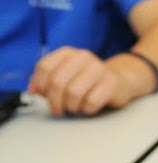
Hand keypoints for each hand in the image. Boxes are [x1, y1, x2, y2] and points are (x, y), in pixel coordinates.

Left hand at [28, 47, 142, 116]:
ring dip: (71, 106)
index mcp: (68, 53)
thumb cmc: (88, 81)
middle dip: (54, 100)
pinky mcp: (111, 84)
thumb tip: (33, 90)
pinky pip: (91, 102)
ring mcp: (99, 69)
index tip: (41, 95)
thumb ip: (46, 81)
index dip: (40, 84)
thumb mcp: (66, 76)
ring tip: (74, 107)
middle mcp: (83, 57)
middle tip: (57, 108)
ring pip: (73, 93)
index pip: (45, 67)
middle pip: (57, 81)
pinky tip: (88, 107)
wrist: (120, 81)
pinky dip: (86, 109)